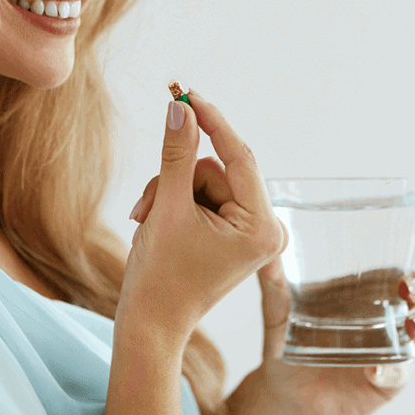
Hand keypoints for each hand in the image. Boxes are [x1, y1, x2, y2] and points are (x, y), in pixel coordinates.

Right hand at [119, 90, 288, 347]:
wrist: (150, 322)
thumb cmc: (161, 275)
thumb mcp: (167, 207)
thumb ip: (176, 153)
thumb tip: (180, 108)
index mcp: (262, 226)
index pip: (240, 156)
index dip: (213, 121)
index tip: (188, 92)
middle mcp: (265, 227)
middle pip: (216, 168)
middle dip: (177, 179)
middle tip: (149, 205)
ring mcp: (250, 230)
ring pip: (204, 178)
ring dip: (170, 192)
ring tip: (151, 222)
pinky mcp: (234, 231)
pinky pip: (202, 194)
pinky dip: (175, 203)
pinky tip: (157, 225)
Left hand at [222, 222, 414, 414]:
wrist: (283, 394)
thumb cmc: (284, 340)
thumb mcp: (276, 305)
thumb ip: (272, 277)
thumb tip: (265, 242)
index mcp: (361, 283)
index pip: (398, 254)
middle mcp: (383, 309)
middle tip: (408, 285)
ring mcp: (389, 343)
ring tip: (409, 325)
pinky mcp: (387, 377)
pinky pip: (398, 372)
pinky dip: (391, 369)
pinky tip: (375, 368)